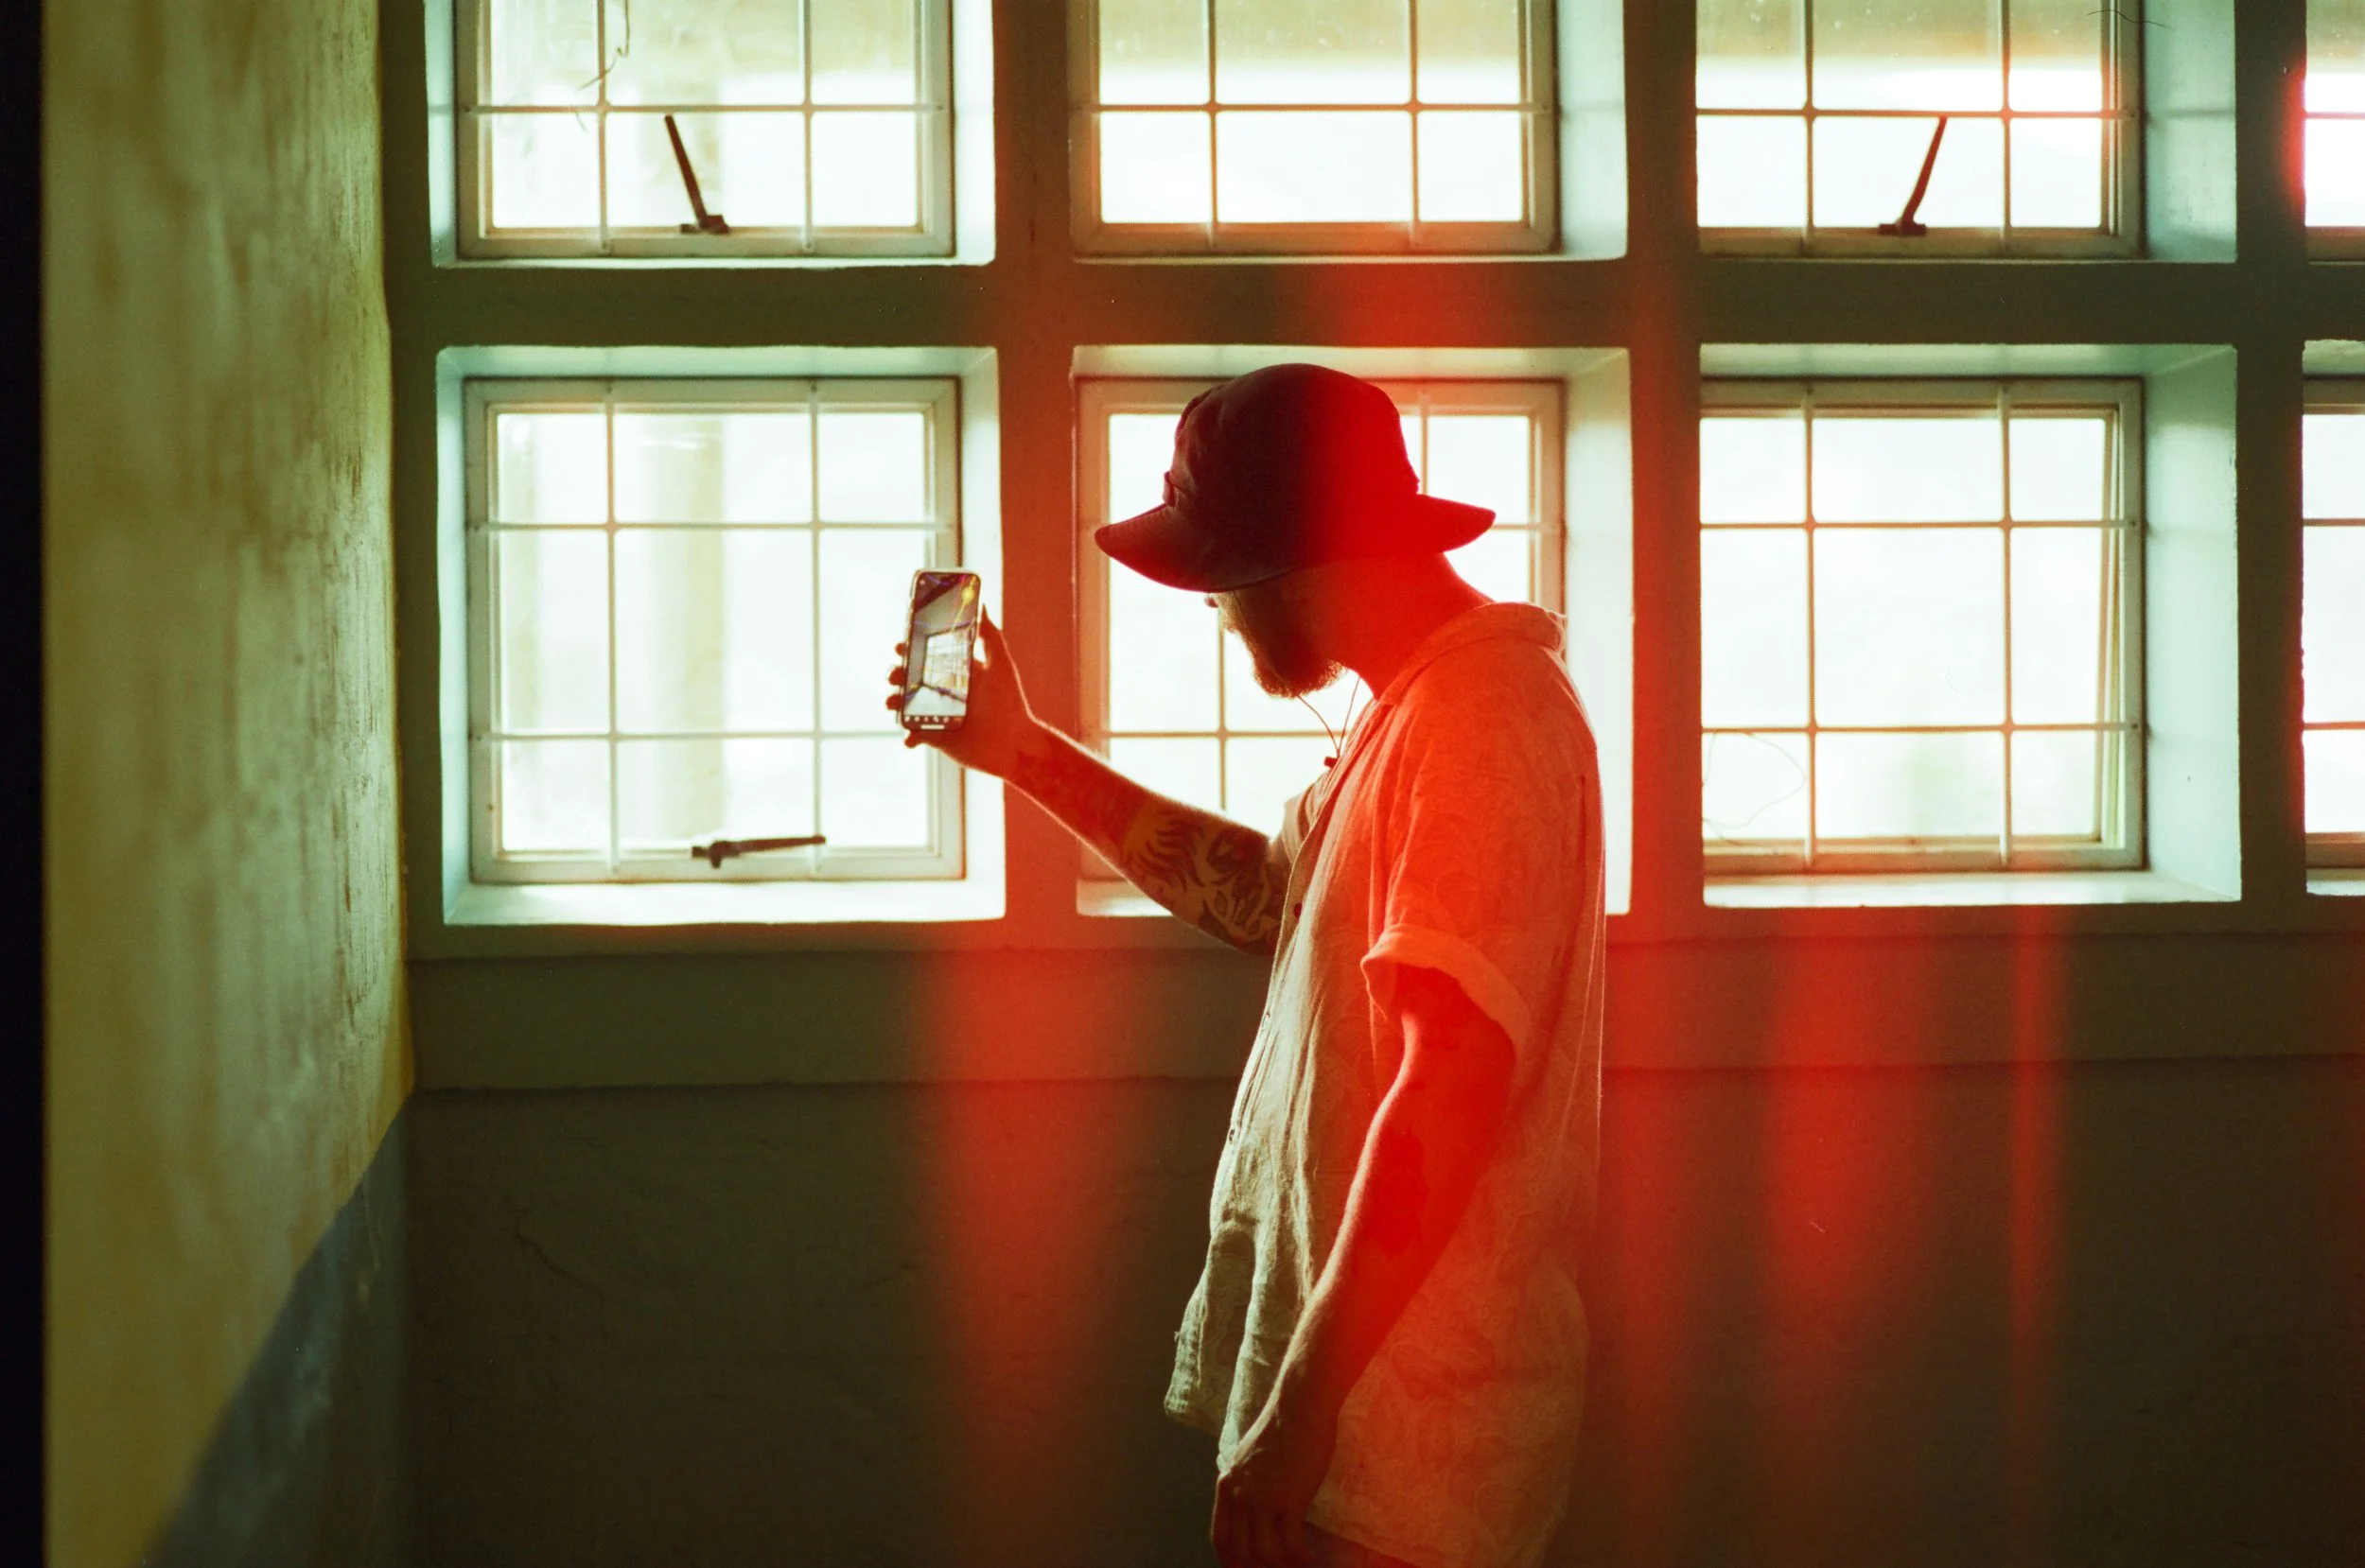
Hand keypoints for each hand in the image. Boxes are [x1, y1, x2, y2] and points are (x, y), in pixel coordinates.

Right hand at [884, 609, 1038, 780]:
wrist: (1015, 744)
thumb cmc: (1011, 703)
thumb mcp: (1001, 665)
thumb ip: (990, 636)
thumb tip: (982, 605)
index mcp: (956, 672)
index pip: (926, 655)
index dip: (909, 649)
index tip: (900, 645)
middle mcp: (943, 691)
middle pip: (909, 678)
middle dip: (895, 674)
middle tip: (893, 674)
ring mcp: (937, 714)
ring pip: (905, 705)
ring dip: (894, 702)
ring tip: (893, 702)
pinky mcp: (935, 737)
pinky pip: (914, 735)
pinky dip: (908, 736)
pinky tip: (911, 737)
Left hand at [1211, 1391, 1337, 1567]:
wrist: (1299, 1404)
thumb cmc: (1284, 1424)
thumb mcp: (1251, 1454)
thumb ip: (1247, 1479)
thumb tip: (1254, 1502)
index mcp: (1228, 1483)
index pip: (1220, 1536)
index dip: (1231, 1561)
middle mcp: (1239, 1494)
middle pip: (1239, 1550)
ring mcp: (1262, 1498)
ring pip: (1264, 1552)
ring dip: (1281, 1567)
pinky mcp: (1288, 1499)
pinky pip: (1290, 1544)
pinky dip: (1300, 1559)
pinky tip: (1310, 1561)